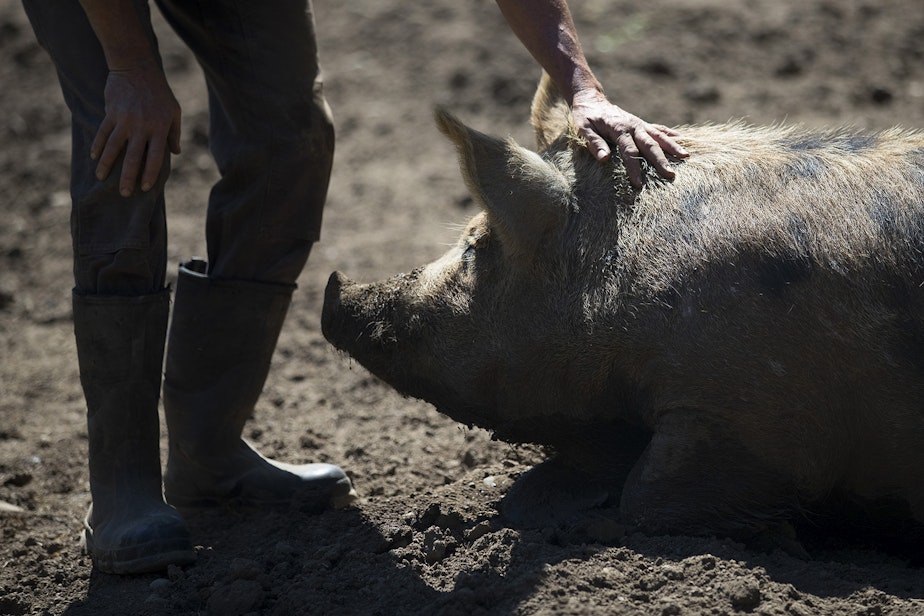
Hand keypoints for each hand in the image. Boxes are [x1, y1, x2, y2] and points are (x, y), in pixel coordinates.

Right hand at [90, 59, 180, 196]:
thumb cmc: (160, 91)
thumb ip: (174, 133)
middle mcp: (141, 127)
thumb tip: (175, 153)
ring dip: (106, 165)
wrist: (136, 67)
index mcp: (159, 129)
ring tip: (101, 178)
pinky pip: (102, 132)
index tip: (144, 188)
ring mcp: (124, 120)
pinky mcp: (111, 113)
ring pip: (113, 147)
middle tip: (124, 193)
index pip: (155, 158)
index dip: (149, 174)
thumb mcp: (174, 111)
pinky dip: (98, 145)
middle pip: (133, 158)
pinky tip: (94, 157)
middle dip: (128, 178)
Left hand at [571, 88, 687, 188]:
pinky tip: (682, 141)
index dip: (634, 168)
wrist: (591, 99)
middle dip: (661, 160)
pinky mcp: (641, 124)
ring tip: (686, 157)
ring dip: (672, 146)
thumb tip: (604, 159)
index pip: (629, 152)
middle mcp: (633, 126)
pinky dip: (670, 135)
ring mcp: (639, 124)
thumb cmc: (585, 117)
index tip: (639, 184)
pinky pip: (658, 129)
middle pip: (649, 144)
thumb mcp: (583, 129)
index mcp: (618, 129)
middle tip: (671, 175)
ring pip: (659, 136)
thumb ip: (594, 143)